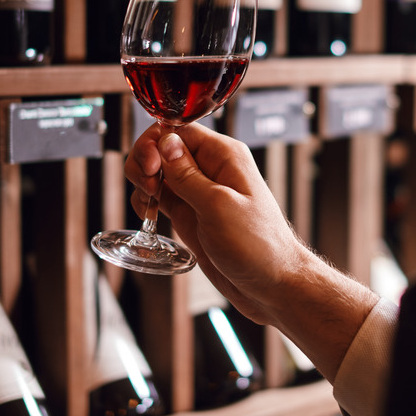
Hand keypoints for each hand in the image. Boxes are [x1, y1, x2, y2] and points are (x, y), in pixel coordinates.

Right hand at [126, 123, 379, 382]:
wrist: (272, 285)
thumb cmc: (258, 247)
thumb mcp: (218, 206)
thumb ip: (187, 175)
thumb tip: (165, 141)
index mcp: (224, 157)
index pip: (179, 130)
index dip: (155, 143)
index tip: (149, 167)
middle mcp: (211, 170)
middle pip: (163, 148)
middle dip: (145, 162)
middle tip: (148, 187)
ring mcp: (199, 193)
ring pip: (158, 172)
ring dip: (143, 182)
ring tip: (147, 204)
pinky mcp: (191, 215)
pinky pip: (160, 197)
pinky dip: (146, 201)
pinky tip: (147, 214)